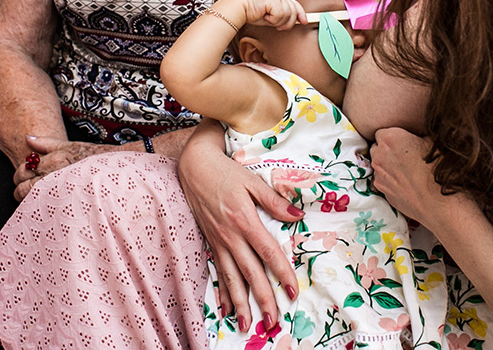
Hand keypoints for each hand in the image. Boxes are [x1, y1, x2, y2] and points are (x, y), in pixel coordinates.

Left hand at [11, 135, 114, 200]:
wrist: (120, 174)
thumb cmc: (96, 159)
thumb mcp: (72, 146)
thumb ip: (47, 143)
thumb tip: (27, 138)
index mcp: (55, 161)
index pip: (25, 168)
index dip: (19, 174)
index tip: (22, 176)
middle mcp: (56, 177)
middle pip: (25, 187)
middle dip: (20, 189)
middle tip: (24, 190)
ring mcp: (61, 194)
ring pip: (32, 201)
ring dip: (29, 201)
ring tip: (35, 200)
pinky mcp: (67, 207)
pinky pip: (46, 211)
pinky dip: (41, 210)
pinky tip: (45, 209)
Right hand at [178, 123, 300, 331]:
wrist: (194, 167)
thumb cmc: (226, 172)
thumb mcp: (252, 181)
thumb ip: (274, 200)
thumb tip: (297, 215)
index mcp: (244, 220)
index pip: (267, 252)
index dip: (281, 272)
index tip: (293, 291)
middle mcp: (230, 236)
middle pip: (250, 272)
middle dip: (263, 298)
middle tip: (274, 320)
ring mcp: (218, 241)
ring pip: (231, 278)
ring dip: (241, 303)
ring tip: (248, 325)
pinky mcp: (210, 243)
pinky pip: (218, 271)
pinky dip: (222, 292)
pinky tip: (227, 309)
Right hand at [237, 0, 305, 30]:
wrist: (240, 8)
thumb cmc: (253, 12)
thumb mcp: (271, 16)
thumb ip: (282, 17)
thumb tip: (295, 21)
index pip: (295, 5)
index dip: (301, 14)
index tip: (304, 22)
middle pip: (294, 12)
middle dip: (287, 23)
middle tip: (275, 25)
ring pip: (288, 15)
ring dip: (277, 21)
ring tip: (266, 18)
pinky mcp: (274, 0)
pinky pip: (280, 16)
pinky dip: (272, 20)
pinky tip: (264, 15)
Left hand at [370, 127, 470, 231]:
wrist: (438, 201)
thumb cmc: (437, 170)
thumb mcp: (431, 143)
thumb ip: (417, 137)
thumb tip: (417, 136)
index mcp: (390, 139)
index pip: (382, 131)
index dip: (393, 136)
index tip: (404, 141)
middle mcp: (379, 155)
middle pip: (377, 147)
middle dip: (386, 149)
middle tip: (404, 155)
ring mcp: (379, 174)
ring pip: (379, 164)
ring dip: (387, 165)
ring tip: (406, 170)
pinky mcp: (382, 190)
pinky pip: (382, 179)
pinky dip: (390, 179)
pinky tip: (405, 183)